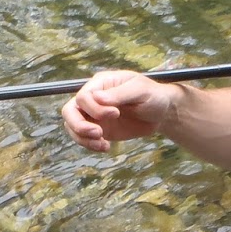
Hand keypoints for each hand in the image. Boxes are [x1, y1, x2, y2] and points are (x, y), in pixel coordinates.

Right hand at [60, 71, 181, 151]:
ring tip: (103, 144)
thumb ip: (119, 94)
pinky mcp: (99, 130)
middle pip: (69, 111)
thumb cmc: (152, 95)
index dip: (95, 108)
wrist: (161, 113)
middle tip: (99, 133)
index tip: (116, 113)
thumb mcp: (140, 90)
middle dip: (79, 125)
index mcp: (100, 84)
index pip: (83, 96)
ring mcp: (94, 115)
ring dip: (83, 138)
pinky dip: (90, 146)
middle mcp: (92, 99)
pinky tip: (106, 147)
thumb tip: (97, 98)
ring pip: (72, 127)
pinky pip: (84, 139)